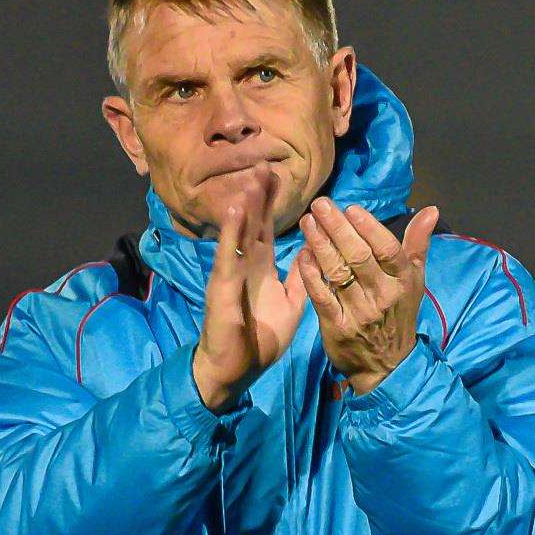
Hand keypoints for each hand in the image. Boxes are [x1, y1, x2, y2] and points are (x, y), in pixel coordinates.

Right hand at [191, 164, 309, 412]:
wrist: (234, 370)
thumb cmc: (259, 341)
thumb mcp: (291, 306)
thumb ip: (300, 279)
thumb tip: (313, 252)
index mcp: (262, 270)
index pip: (268, 231)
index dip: (274, 207)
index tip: (280, 179)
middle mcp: (246, 266)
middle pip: (254, 224)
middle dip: (259, 196)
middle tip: (266, 165)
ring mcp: (232, 273)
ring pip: (240, 233)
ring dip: (246, 205)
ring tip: (253, 177)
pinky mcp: (222, 286)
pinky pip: (229, 255)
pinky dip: (232, 233)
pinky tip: (237, 210)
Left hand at [295, 196, 438, 394]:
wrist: (387, 365)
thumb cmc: (399, 314)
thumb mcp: (414, 280)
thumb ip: (418, 244)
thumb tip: (430, 210)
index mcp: (402, 280)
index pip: (387, 249)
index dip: (369, 228)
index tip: (351, 208)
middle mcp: (383, 295)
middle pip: (359, 256)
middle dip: (338, 228)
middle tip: (320, 205)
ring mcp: (359, 312)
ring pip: (338, 272)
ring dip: (320, 245)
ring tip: (307, 222)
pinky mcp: (337, 326)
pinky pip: (322, 297)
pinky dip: (311, 275)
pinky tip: (302, 255)